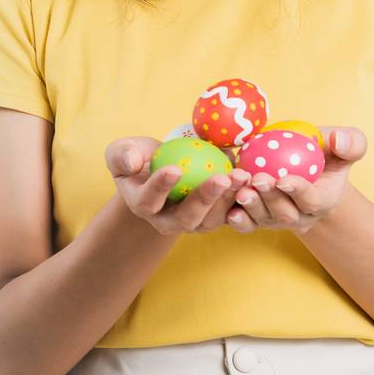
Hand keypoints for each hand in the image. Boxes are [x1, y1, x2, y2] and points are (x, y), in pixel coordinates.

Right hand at [105, 136, 251, 235]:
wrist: (160, 168)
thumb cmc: (138, 158)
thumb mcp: (122, 151)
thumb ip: (122, 155)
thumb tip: (132, 162)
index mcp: (142, 205)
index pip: (149, 201)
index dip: (160, 187)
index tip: (175, 169)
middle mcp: (166, 221)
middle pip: (185, 218)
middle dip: (204, 199)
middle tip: (221, 178)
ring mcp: (192, 222)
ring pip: (211, 220)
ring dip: (228, 199)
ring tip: (241, 176)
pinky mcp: (213, 217)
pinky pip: (229, 213)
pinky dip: (240, 198)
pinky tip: (251, 178)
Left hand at [225, 126, 365, 234]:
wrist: (307, 168)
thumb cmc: (326, 154)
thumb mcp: (346, 145)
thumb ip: (351, 143)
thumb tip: (338, 140)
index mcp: (323, 200)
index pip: (311, 201)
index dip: (298, 192)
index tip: (285, 179)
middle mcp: (300, 216)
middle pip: (284, 213)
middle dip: (269, 197)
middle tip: (256, 179)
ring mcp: (277, 220)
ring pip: (263, 218)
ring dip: (250, 205)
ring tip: (239, 188)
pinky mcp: (257, 219)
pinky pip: (247, 223)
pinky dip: (237, 218)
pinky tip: (228, 210)